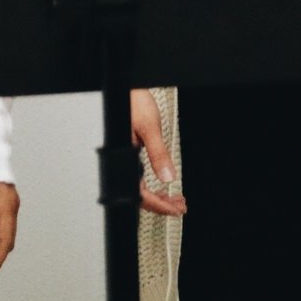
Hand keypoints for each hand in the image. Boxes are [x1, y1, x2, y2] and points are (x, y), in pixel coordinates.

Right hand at [132, 89, 184, 216]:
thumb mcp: (149, 128)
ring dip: (158, 196)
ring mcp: (123, 161)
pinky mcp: (127, 156)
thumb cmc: (131, 104)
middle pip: (139, 196)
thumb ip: (158, 153)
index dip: (158, 205)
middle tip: (180, 207)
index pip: (139, 194)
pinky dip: (152, 185)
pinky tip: (163, 185)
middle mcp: (120, 164)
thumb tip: (168, 175)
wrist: (124, 91)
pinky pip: (138, 178)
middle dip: (161, 204)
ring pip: (139, 188)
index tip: (174, 210)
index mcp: (122, 160)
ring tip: (175, 200)